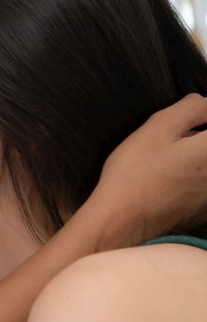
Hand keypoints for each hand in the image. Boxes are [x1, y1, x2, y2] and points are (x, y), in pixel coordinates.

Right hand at [89, 93, 206, 243]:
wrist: (122, 219)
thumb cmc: (136, 172)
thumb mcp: (157, 129)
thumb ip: (190, 109)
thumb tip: (206, 102)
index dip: (203, 116)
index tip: (192, 115)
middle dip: (197, 136)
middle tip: (177, 134)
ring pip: (204, 164)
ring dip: (193, 153)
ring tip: (169, 156)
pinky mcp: (203, 208)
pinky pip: (201, 182)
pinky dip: (192, 174)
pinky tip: (169, 175)